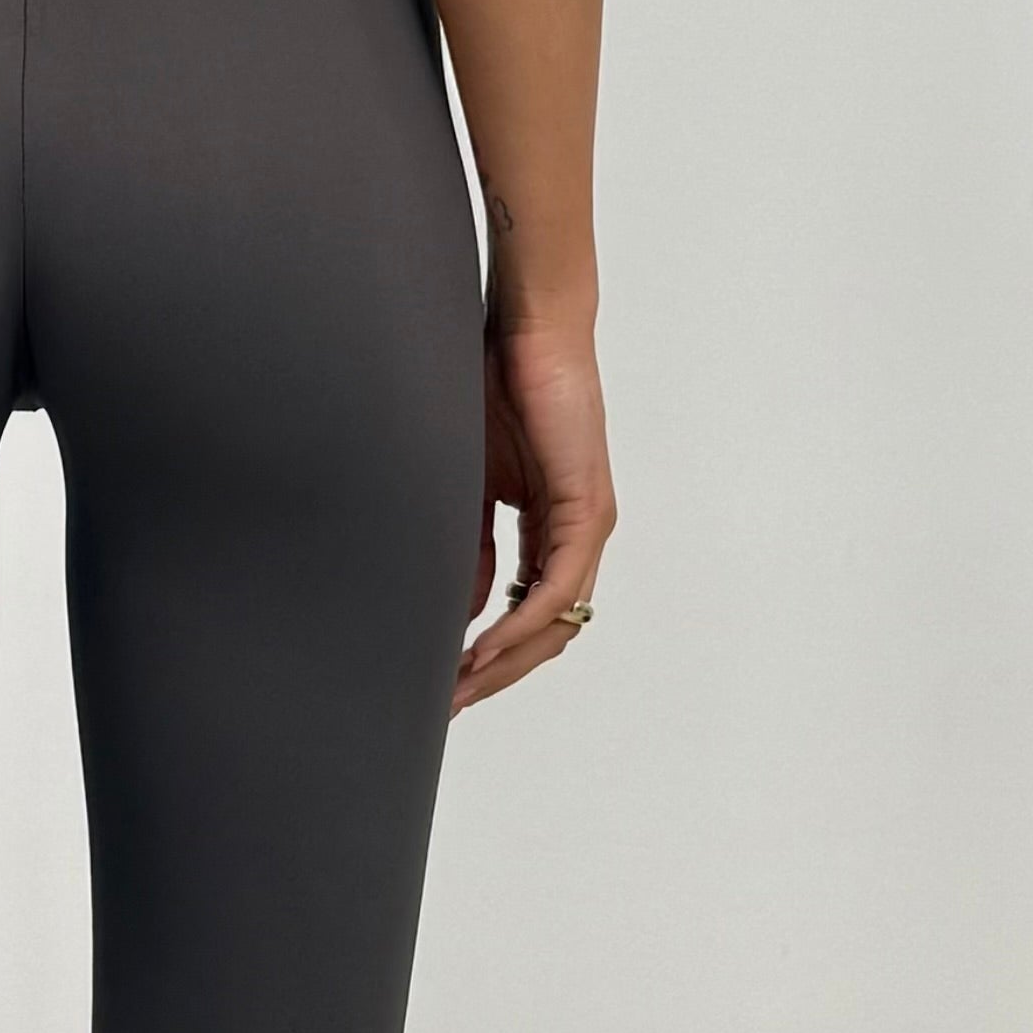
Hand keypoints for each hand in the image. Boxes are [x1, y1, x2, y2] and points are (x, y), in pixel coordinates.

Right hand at [457, 312, 611, 711]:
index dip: (491, 656)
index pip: (529, 614)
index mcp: (552, 529)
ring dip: (506, 661)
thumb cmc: (494, 386)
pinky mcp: (585, 509)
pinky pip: (554, 587)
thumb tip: (458, 610)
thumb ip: (468, 545)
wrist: (526, 328)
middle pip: (547, 633)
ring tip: (458, 686)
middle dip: (495, 675)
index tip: (445, 684)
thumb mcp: (469, 484)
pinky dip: (518, 623)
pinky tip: (480, 646)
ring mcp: (588, 524)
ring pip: (556, 621)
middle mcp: (579, 535)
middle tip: (447, 704)